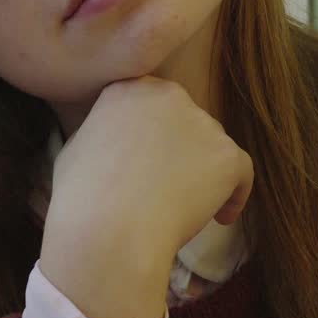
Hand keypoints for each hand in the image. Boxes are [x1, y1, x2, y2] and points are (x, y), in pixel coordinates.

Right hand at [37, 76, 254, 317]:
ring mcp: (202, 122)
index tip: (150, 162)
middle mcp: (169, 95)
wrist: (108, 228)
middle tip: (170, 185)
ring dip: (204, 173)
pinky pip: (241, 174)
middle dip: (182, 151)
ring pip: (212, 148)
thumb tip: (112, 146)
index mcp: (129, 88)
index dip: (155, 136)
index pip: (154, 106)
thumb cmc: (81, 196)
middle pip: (186, 123)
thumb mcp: (76, 147)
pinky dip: (234, 195)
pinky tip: (220, 218)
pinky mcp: (227, 154)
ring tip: (188, 207)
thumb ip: (104, 134)